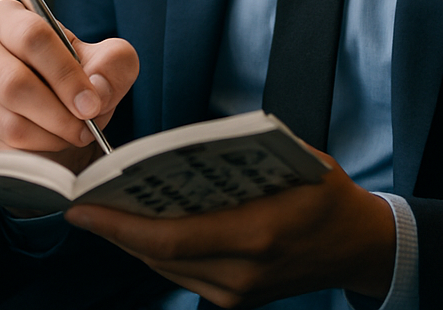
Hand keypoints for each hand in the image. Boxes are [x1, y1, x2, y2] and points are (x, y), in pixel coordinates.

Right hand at [0, 0, 138, 172]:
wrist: (56, 108)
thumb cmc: (76, 76)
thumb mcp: (108, 60)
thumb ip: (113, 64)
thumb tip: (96, 90)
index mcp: (7, 17)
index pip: (32, 37)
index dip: (64, 74)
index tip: (90, 103)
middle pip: (13, 82)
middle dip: (57, 112)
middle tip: (84, 128)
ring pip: (7, 121)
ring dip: (49, 137)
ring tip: (72, 134)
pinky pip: (0, 149)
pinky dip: (34, 155)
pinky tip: (50, 145)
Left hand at [64, 152, 395, 307]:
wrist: (359, 246)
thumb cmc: (328, 193)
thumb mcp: (295, 159)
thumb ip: (243, 156)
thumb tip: (185, 148)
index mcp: (258, 234)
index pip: (172, 237)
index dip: (120, 226)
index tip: (82, 208)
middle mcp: (243, 274)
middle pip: (160, 257)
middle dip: (116, 232)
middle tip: (83, 203)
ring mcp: (239, 295)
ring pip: (167, 270)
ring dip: (133, 242)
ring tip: (104, 211)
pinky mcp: (237, 301)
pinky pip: (184, 276)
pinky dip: (158, 251)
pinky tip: (144, 226)